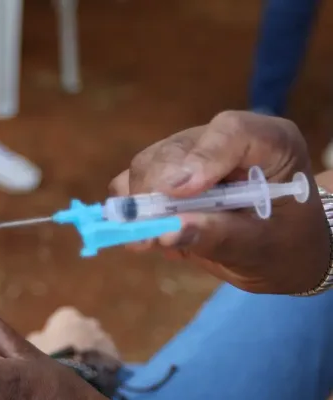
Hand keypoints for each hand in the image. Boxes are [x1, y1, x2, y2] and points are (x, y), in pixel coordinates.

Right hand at [109, 111, 328, 293]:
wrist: (279, 250)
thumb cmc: (284, 246)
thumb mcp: (262, 249)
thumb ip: (219, 237)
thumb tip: (165, 233)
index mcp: (270, 143)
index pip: (232, 131)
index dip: (201, 157)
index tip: (179, 193)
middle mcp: (224, 138)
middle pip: (176, 149)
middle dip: (156, 191)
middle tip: (148, 234)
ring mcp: (191, 151)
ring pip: (147, 163)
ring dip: (141, 204)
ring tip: (152, 240)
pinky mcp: (164, 170)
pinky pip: (132, 181)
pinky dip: (133, 210)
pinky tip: (154, 234)